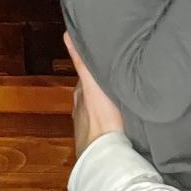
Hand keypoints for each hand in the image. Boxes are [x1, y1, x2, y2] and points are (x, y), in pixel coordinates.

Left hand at [64, 32, 124, 156]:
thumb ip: (81, 62)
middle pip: (92, 93)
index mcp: (80, 95)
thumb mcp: (92, 85)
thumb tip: (67, 34)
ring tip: (123, 99)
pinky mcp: (98, 141)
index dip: (95, 68)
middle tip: (117, 78)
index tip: (106, 61)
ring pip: (98, 109)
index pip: (86, 76)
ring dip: (107, 105)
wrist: (106, 156)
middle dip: (102, 86)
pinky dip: (111, 120)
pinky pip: (105, 125)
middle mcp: (81, 110)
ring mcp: (88, 127)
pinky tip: (121, 121)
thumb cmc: (101, 119)